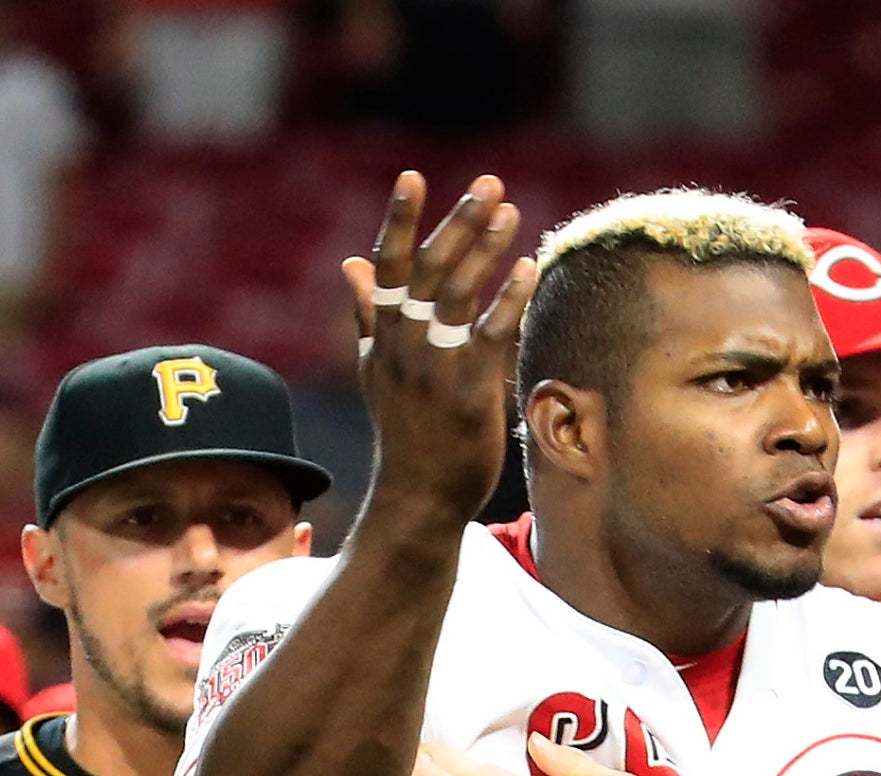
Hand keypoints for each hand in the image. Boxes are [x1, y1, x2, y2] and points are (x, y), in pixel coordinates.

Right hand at [343, 170, 536, 522]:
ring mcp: (434, 365)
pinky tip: (528, 267)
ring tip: (509, 211)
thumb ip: (368, 315)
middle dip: (458, 221)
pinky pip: (489, 333)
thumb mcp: (377, 370)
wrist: (419, 494)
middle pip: (429, 268)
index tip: (413, 177)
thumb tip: (352, 265)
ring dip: (484, 248)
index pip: (387, 265)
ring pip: (457, 292)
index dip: (399, 220)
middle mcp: (403, 343)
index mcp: (383, 334)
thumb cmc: (405, 431)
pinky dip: (508, 297)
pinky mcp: (467, 388)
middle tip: (489, 183)